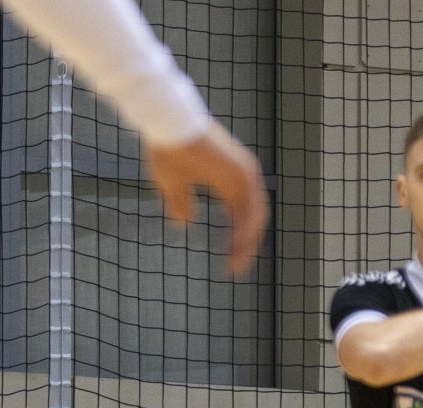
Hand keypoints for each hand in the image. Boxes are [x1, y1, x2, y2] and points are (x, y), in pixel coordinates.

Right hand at [144, 122, 268, 275]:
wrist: (167, 124)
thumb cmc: (168, 148)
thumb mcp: (172, 184)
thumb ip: (180, 204)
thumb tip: (184, 224)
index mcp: (228, 179)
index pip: (242, 216)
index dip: (237, 240)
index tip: (229, 263)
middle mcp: (241, 176)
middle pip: (253, 219)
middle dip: (246, 246)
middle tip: (235, 269)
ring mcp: (244, 173)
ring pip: (255, 217)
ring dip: (246, 242)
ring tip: (235, 264)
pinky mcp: (242, 172)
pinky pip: (250, 208)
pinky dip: (245, 229)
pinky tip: (236, 247)